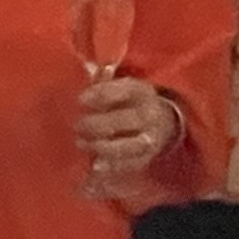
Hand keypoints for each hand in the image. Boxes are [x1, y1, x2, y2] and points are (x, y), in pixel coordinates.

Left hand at [75, 77, 177, 191]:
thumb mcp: (121, 88)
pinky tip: (95, 165)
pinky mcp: (147, 158)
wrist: (161, 122)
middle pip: (127, 119)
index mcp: (143, 92)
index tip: (80, 100)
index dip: (101, 94)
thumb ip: (104, 83)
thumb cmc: (130, 102)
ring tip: (81, 144)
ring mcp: (152, 138)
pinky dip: (111, 166)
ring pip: (130, 146)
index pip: (124, 90)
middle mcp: (151, 115)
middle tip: (78, 126)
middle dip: (99, 124)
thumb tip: (89, 71)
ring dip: (103, 147)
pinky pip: (130, 165)